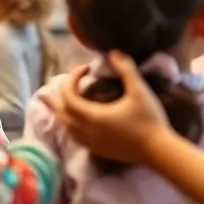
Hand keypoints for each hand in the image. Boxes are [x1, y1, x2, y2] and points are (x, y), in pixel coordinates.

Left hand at [39, 53, 169, 164]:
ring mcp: (91, 143)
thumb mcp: (139, 90)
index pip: (69, 96)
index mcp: (93, 116)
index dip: (72, 79)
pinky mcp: (98, 151)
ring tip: (57, 106)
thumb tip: (114, 52)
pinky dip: (69, 126)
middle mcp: (87, 131)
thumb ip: (126, 69)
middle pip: (61, 114)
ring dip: (61, 114)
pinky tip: (75, 124)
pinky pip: (75, 137)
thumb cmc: (149, 119)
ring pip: (67, 128)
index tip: (86, 68)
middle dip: (54, 101)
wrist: (158, 151)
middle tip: (45, 92)